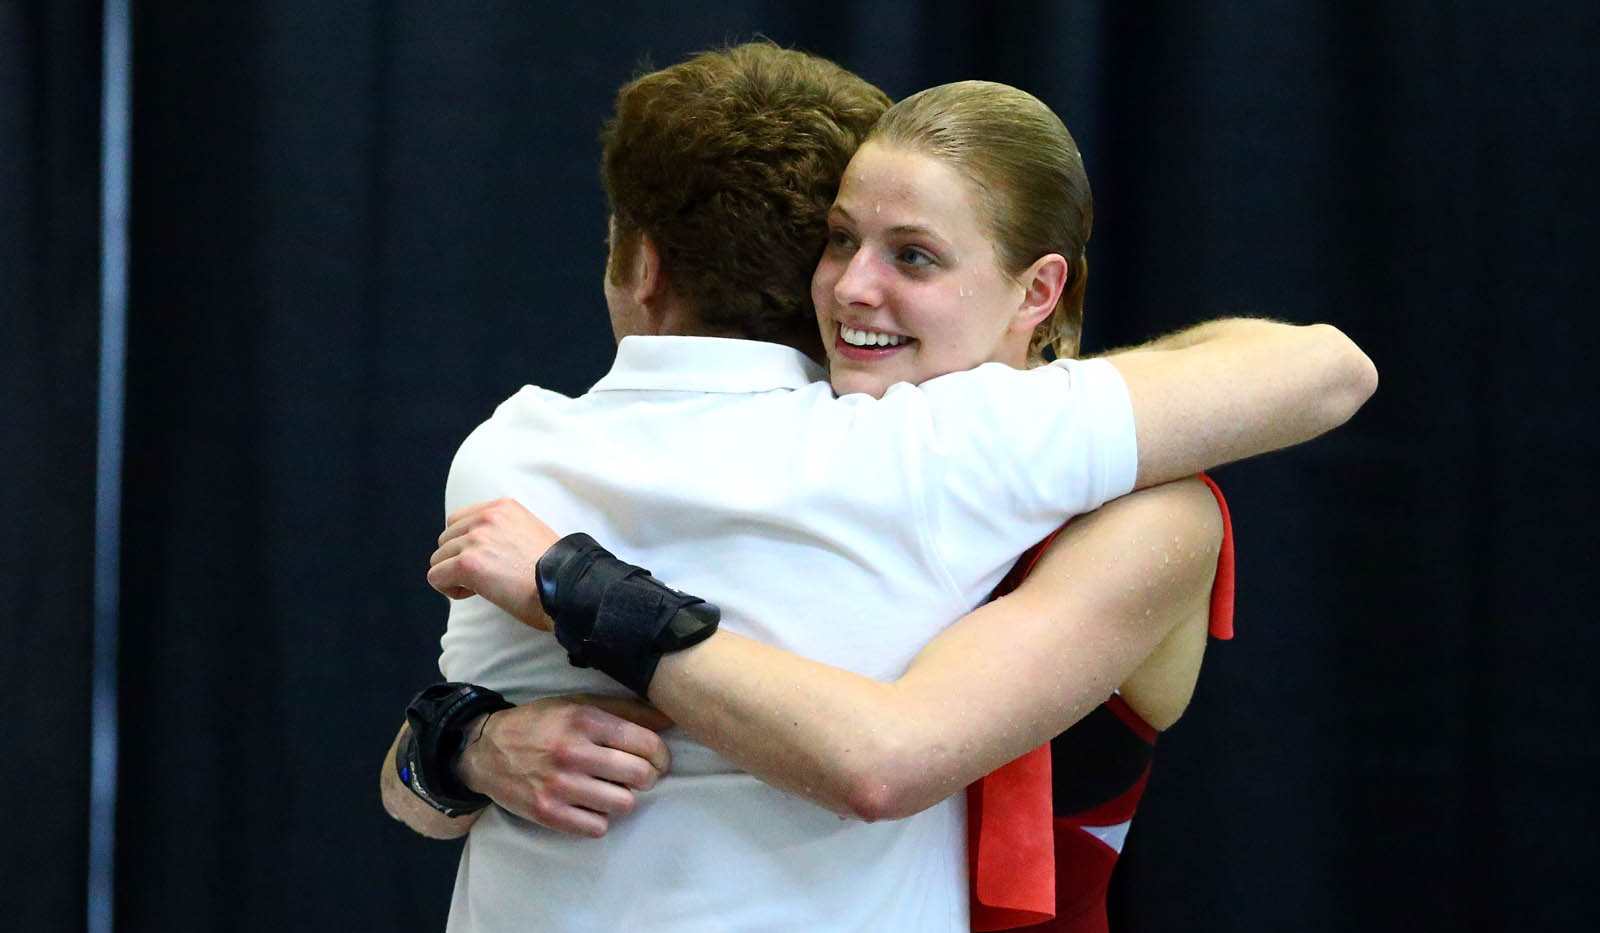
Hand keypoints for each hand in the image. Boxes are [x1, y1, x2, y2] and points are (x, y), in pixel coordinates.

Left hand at [429, 498, 559, 629]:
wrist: (567, 588)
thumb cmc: (556, 571)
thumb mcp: (530, 533)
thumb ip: (503, 531)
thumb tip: (478, 549)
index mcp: (503, 507)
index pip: (458, 520)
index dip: (466, 545)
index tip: (488, 561)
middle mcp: (487, 517)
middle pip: (445, 539)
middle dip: (459, 560)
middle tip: (486, 577)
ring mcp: (475, 539)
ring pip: (438, 559)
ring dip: (454, 576)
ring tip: (482, 587)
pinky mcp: (467, 564)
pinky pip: (436, 577)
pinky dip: (450, 589)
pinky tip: (474, 593)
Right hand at [456, 694, 672, 837]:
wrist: (486, 750)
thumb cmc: (541, 724)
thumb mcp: (579, 704)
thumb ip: (626, 710)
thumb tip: (669, 720)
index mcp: (584, 720)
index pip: (646, 744)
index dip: (661, 755)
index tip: (658, 760)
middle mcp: (573, 751)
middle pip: (640, 776)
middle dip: (648, 777)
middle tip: (640, 776)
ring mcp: (559, 785)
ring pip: (624, 804)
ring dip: (623, 798)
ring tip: (612, 789)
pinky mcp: (548, 813)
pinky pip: (598, 827)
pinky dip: (600, 819)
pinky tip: (591, 805)